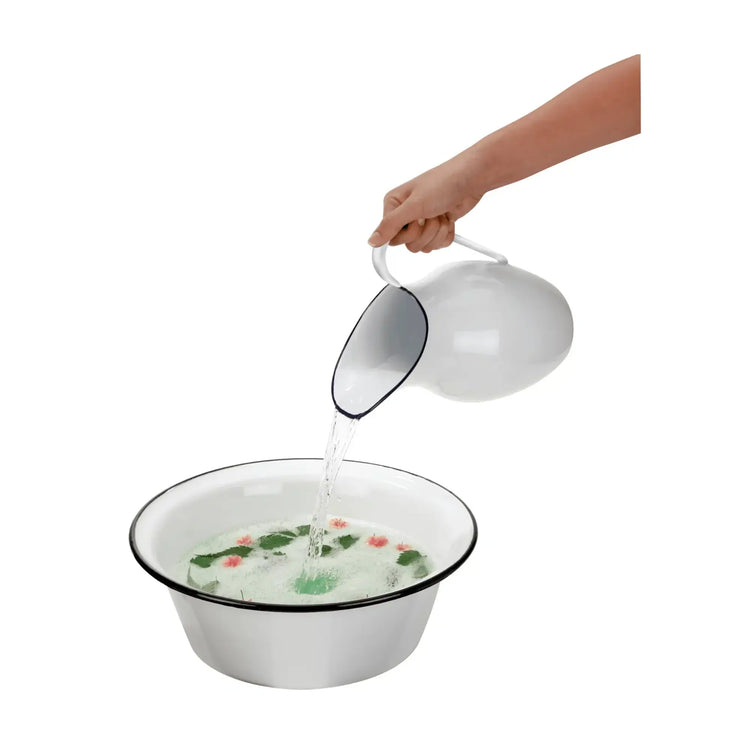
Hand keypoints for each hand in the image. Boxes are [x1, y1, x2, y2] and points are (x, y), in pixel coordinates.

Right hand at [368, 153, 484, 252]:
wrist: (472, 178)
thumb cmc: (443, 182)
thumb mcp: (414, 205)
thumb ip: (390, 225)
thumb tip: (371, 241)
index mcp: (393, 205)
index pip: (391, 237)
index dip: (407, 234)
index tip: (417, 221)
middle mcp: (405, 214)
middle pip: (409, 244)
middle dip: (425, 232)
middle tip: (432, 214)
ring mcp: (422, 221)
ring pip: (424, 246)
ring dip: (437, 232)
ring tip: (441, 213)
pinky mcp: (436, 227)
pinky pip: (438, 245)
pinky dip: (446, 234)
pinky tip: (448, 218)